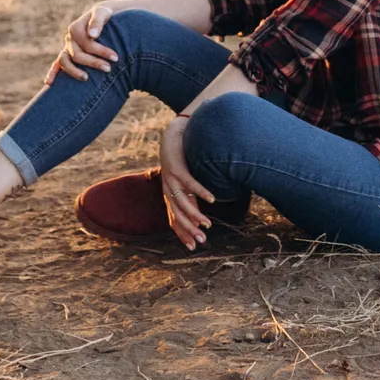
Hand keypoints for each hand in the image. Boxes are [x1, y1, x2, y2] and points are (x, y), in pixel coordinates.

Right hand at [45, 1, 119, 83]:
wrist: (100, 17)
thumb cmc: (103, 15)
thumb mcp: (102, 12)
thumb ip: (97, 21)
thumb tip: (92, 35)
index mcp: (75, 28)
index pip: (87, 43)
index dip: (101, 51)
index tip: (116, 58)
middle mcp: (69, 39)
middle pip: (78, 55)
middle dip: (94, 62)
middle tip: (109, 68)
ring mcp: (66, 48)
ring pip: (64, 61)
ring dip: (74, 71)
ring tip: (86, 78)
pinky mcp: (67, 55)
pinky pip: (56, 65)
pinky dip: (52, 73)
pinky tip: (49, 83)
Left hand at [159, 117, 215, 250]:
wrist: (173, 133)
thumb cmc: (181, 158)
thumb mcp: (185, 182)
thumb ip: (191, 198)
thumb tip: (199, 217)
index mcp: (170, 194)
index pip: (174, 219)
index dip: (183, 233)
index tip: (194, 247)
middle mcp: (168, 189)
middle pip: (177, 214)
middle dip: (189, 229)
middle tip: (202, 241)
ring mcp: (171, 179)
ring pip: (183, 202)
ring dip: (195, 215)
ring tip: (207, 225)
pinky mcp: (178, 167)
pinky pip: (190, 183)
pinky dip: (201, 192)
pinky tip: (211, 199)